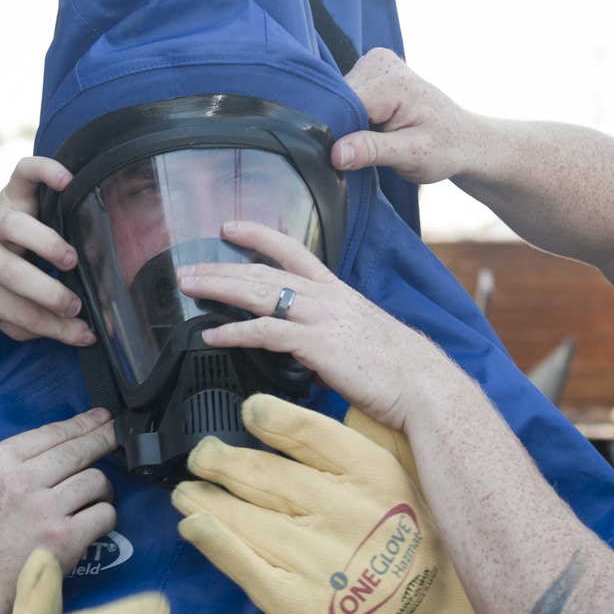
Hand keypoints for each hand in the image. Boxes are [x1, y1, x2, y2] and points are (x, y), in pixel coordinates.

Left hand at [0, 156, 95, 345]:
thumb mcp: (2, 308)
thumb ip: (32, 322)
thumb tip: (80, 332)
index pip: (11, 310)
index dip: (49, 326)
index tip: (83, 334)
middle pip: (8, 272)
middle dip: (45, 293)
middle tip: (74, 303)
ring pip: (13, 225)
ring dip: (44, 245)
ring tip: (71, 259)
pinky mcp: (11, 190)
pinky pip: (24, 173)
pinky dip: (44, 171)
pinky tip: (66, 180)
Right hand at [0, 409, 116, 613]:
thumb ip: (14, 464)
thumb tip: (57, 446)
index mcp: (0, 462)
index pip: (54, 432)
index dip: (84, 423)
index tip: (101, 418)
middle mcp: (23, 480)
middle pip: (80, 450)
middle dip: (104, 440)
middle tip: (116, 437)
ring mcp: (46, 508)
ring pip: (96, 481)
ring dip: (101, 490)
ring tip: (93, 499)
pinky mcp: (65, 537)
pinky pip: (104, 514)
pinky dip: (105, 518)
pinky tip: (94, 523)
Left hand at [177, 222, 458, 430]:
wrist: (425, 386)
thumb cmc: (399, 370)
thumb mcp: (362, 338)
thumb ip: (333, 333)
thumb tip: (312, 344)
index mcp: (338, 292)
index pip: (294, 250)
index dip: (259, 235)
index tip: (230, 228)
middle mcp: (327, 297)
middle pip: (265, 270)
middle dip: (222, 266)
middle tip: (187, 266)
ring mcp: (322, 319)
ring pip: (260, 293)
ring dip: (219, 288)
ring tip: (189, 287)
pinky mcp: (317, 345)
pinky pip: (266, 332)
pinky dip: (233, 332)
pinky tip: (210, 335)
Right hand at [330, 48, 480, 180]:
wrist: (462, 139)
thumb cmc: (443, 149)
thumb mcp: (410, 156)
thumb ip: (372, 151)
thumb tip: (335, 153)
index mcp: (392, 81)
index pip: (342, 106)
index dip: (338, 134)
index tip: (345, 159)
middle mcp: (380, 62)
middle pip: (337, 100)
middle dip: (343, 129)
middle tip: (369, 151)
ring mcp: (373, 63)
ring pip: (337, 99)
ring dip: (346, 124)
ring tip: (375, 139)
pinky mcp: (369, 71)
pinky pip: (344, 96)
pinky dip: (350, 117)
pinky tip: (370, 129)